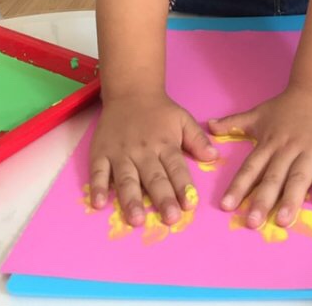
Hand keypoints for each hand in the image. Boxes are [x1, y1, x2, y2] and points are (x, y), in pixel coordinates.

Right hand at [89, 92, 216, 225]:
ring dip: (131, 200)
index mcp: (165, 143)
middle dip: (162, 198)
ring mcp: (120, 153)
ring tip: (137, 219)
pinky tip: (99, 204)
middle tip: (170, 218)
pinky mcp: (100, 153)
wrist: (130, 91)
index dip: (183, 186)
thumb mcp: (183, 119)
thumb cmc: (159, 111)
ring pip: (126, 179)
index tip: (190, 205)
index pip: (176, 167)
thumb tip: (214, 156)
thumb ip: (197, 139)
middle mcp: (143, 150)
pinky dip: (97, 188)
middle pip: (154, 177)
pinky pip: (98, 172)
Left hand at [208, 86, 311, 228]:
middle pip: (274, 177)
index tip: (226, 206)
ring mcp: (311, 149)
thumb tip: (209, 125)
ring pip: (300, 176)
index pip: (251, 167)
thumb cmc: (287, 107)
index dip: (238, 186)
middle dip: (263, 200)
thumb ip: (234, 122)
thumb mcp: (258, 113)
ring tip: (283, 219)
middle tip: (253, 222)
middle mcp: (288, 148)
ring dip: (291, 198)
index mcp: (269, 143)